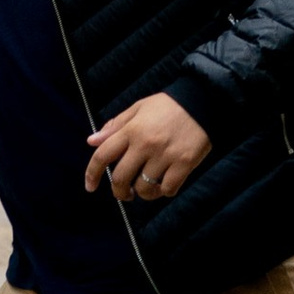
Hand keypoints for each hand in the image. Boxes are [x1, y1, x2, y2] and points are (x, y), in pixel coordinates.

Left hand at [85, 93, 212, 206]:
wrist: (204, 100)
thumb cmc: (169, 106)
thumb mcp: (139, 108)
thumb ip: (115, 126)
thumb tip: (92, 141)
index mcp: (132, 130)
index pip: (102, 155)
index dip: (91, 174)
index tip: (90, 186)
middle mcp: (145, 144)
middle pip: (120, 178)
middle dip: (118, 191)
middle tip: (123, 193)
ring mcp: (165, 155)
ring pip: (144, 188)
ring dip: (142, 193)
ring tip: (147, 189)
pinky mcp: (184, 163)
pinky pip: (168, 189)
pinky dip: (164, 192)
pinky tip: (165, 185)